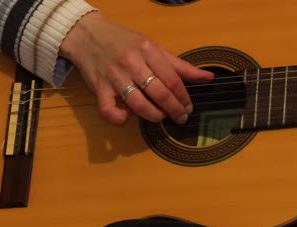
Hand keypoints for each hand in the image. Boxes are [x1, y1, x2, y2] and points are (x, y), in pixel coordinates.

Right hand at [59, 12, 213, 124]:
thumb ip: (179, 65)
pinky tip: (127, 117)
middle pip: (159, 93)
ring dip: (153, 116)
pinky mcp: (98, 89)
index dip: (184, 97)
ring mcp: (114, 77)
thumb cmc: (123, 42)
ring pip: (138, 104)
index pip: (172, 79)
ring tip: (160, 117)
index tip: (189, 107)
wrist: (88, 36)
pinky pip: (108, 110)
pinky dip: (119, 118)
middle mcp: (132, 63)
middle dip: (174, 110)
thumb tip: (208, 78)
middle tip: (180, 117)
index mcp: (148, 50)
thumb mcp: (152, 47)